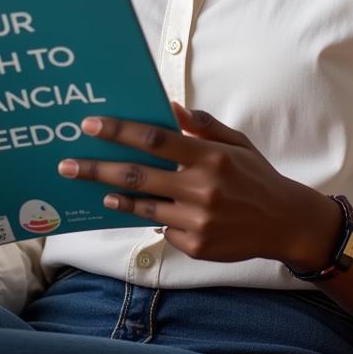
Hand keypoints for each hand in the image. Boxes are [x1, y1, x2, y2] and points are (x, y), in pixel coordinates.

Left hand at [56, 102, 330, 267]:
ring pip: (142, 206)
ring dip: (113, 196)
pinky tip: (139, 209)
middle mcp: (201, 188)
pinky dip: (149, 216)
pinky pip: (163, 227)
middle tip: (66, 164)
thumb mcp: (236, 142)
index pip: (154, 140)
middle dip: (96, 169)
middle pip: (136, 176)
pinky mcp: (196, 245)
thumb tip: (170, 107)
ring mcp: (197, 221)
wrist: (286, 223)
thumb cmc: (256, 176)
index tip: (90, 125)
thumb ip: (202, 126)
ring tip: (92, 188)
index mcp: (209, 157)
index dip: (119, 131)